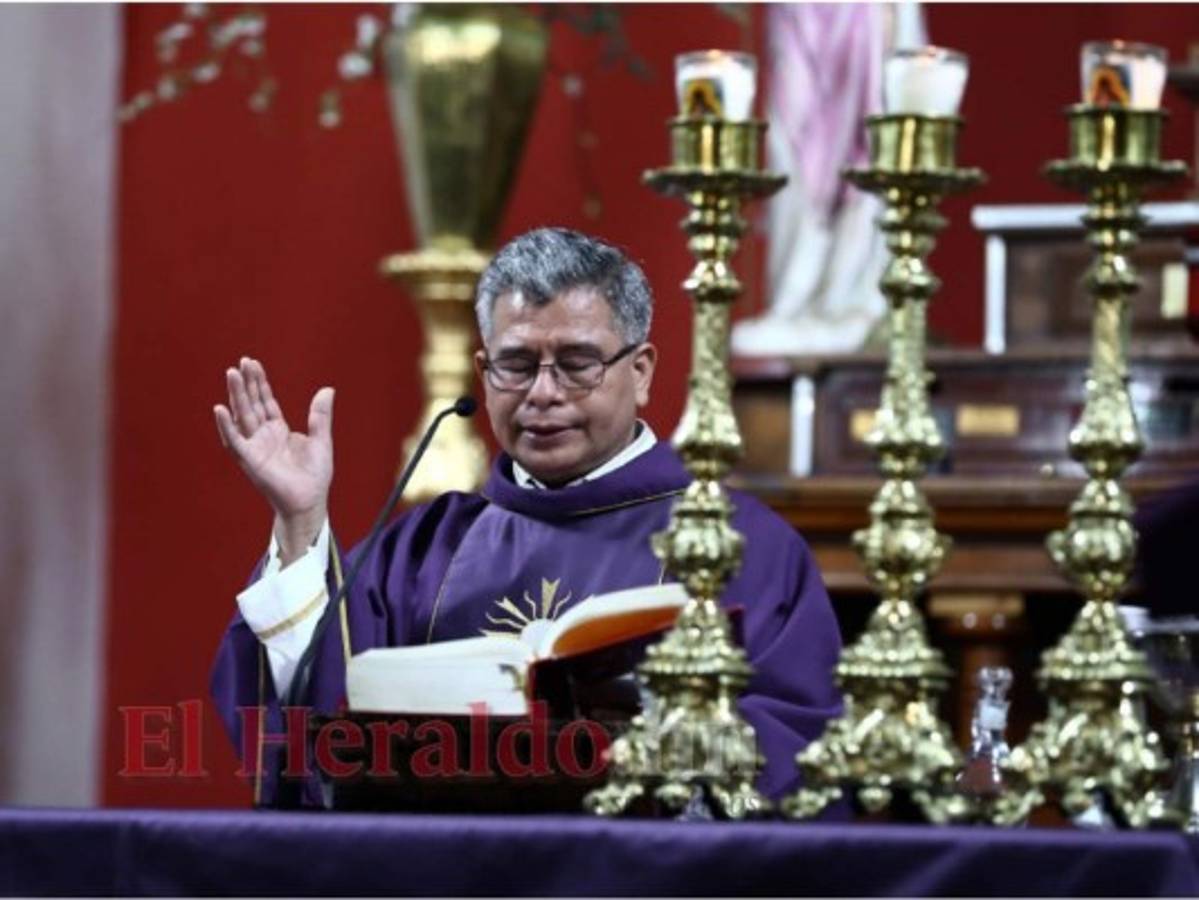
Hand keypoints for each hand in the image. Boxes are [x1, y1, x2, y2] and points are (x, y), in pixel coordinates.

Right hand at [214, 357, 332, 560]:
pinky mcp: (249, 461)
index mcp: (278, 430)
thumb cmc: (315, 476)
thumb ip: (320, 416)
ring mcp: (254, 447)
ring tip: (232, 374)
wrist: (310, 501)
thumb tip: (327, 389)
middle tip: (240, 363)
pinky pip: (235, 441)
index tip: (252, 363)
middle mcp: (263, 436)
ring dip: (236, 396)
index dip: (259, 382)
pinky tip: (220, 409)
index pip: (265, 401)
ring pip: (242, 416)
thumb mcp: (321, 440)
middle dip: (246, 383)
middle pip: (251, 404)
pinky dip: (226, 426)